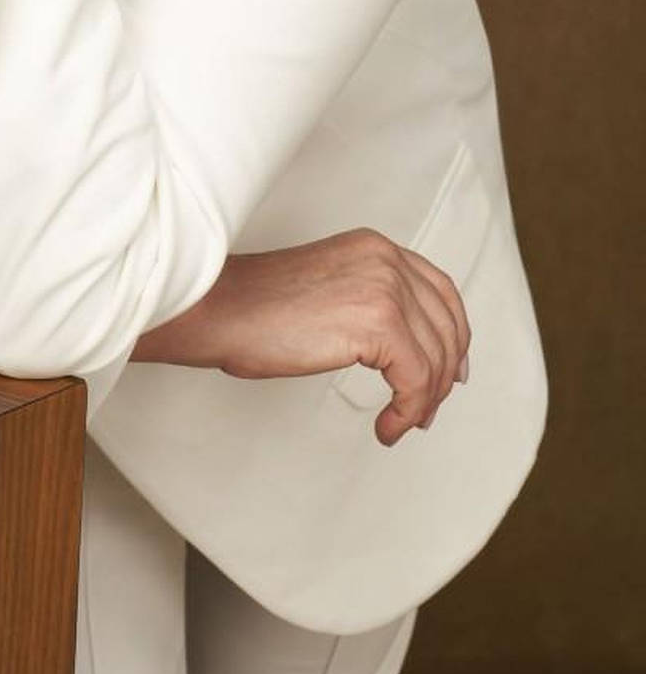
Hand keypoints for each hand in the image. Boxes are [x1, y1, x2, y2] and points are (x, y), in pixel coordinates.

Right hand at [131, 229, 470, 446]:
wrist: (219, 310)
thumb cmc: (254, 309)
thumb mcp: (327, 290)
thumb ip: (369, 303)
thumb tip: (408, 351)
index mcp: (374, 247)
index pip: (440, 291)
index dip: (454, 336)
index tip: (451, 371)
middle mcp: (386, 258)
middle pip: (448, 325)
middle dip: (443, 375)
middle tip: (426, 410)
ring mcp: (385, 286)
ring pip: (436, 357)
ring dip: (424, 401)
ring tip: (400, 422)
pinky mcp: (379, 321)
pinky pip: (417, 380)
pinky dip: (408, 411)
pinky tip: (387, 426)